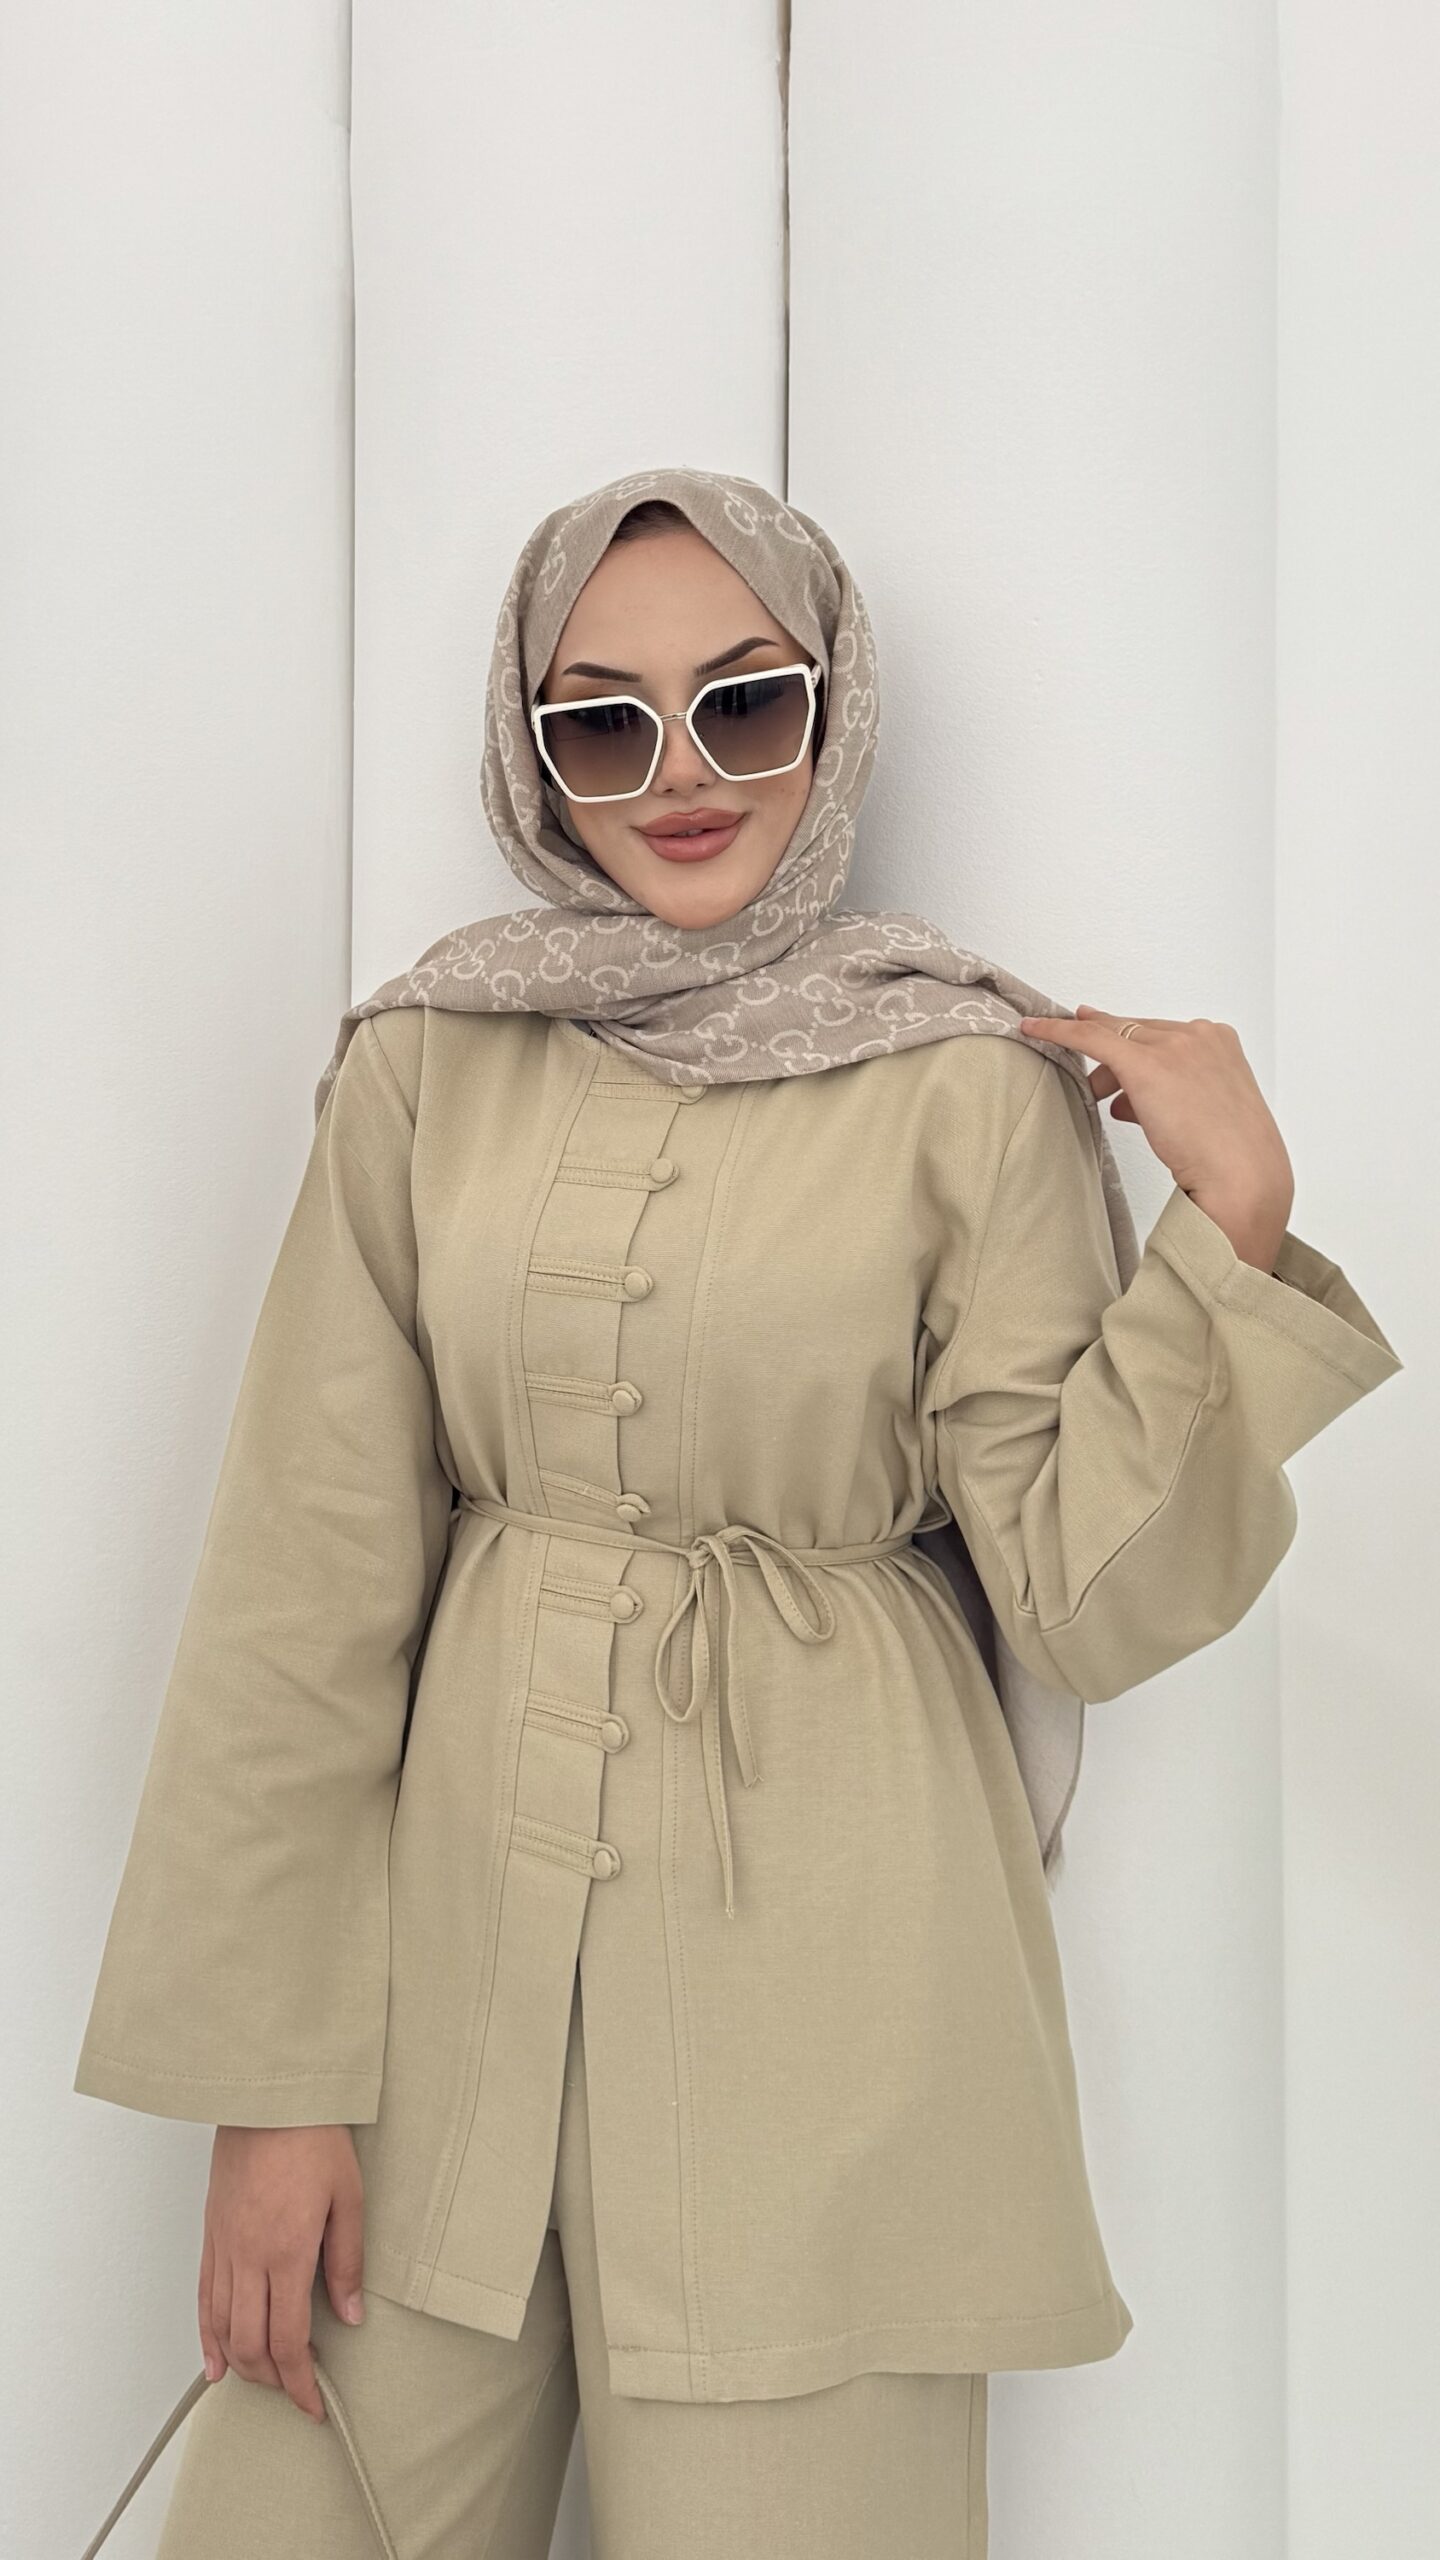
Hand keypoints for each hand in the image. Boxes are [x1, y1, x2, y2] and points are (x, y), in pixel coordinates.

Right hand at [198, 2123, 365, 2422]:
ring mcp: (224, 2248)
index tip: (313, 2405)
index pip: (289, 2340)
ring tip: (264, 2382)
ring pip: (222, 2328)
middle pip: (251, 2344)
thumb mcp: (348, 2198)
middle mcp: (248, 2259)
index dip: (300, 2382)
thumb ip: (346, 2261)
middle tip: (296, 2393)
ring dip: (243, 2365)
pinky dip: (207, 2336)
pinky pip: (203, 2298)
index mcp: (286, 2253)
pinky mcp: (211, 2235)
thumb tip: (350, 2315)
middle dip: (273, 2380)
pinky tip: (215, 2360)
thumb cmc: (312, 2138)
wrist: (267, 2098)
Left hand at [1015, 1005, 1294, 1268]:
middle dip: (1114, 1056)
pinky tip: (1034, 1030)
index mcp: (1220, 1042)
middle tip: (1097, 1079)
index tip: (1107, 1039)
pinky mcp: (1145, 1064)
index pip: (1163, 1034)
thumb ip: (1167, 1098)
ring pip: (1115, 1036)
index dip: (1132, 1043)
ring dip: (1099, 1064)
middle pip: (1138, 1033)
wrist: (1242, 1177)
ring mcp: (1174, 1045)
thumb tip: (1123, 1102)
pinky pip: (1091, 1038)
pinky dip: (1059, 1032)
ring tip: (1091, 1089)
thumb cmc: (1231, 1158)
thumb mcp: (1202, 1118)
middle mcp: (1198, 1035)